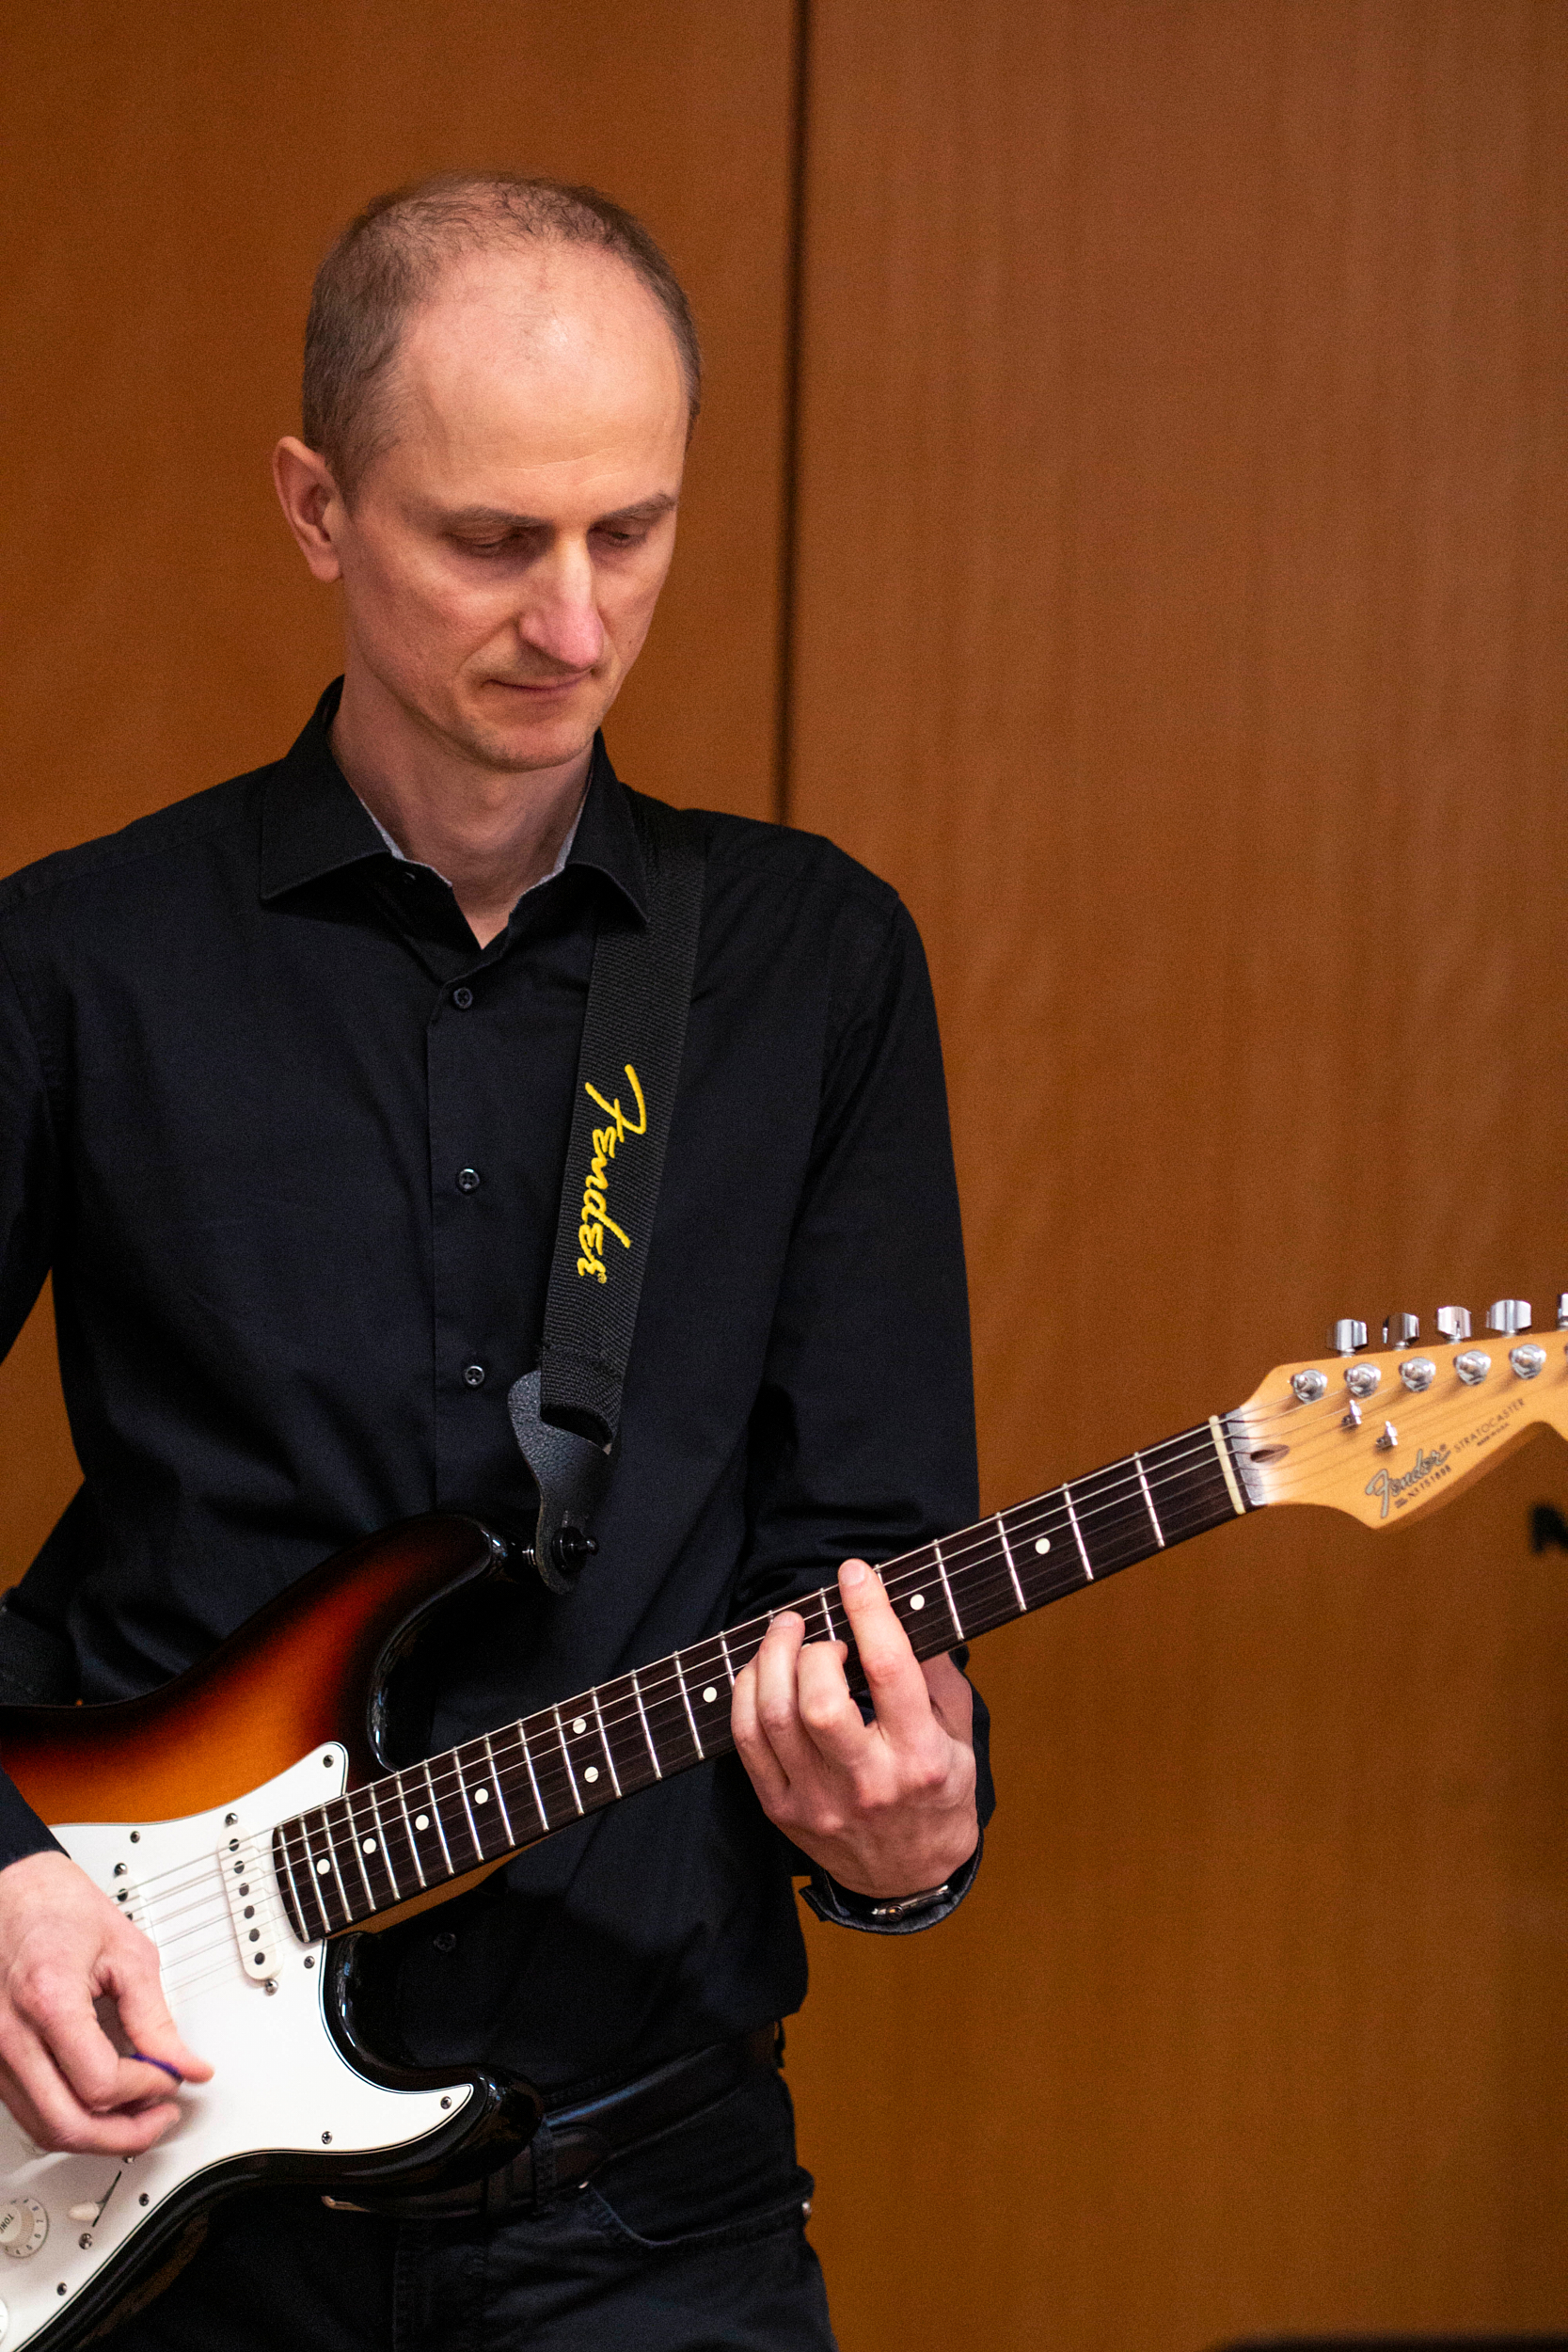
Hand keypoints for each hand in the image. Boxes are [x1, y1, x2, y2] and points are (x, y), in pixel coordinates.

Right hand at [0, 1850, 211, 2152]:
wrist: (10, 1891)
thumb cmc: (57, 1907)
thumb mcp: (125, 1951)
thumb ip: (155, 2016)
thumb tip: (184, 2064)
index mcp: (47, 2000)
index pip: (101, 2082)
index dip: (148, 2088)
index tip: (173, 2076)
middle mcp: (10, 2037)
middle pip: (66, 2125)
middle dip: (124, 2134)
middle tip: (161, 2117)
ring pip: (44, 2128)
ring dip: (97, 2133)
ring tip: (138, 2113)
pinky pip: (29, 2110)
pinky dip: (69, 2116)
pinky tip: (102, 2101)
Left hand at [732, 1558, 979, 1899]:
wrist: (910, 1876)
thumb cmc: (938, 1794)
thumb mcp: (961, 1736)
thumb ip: (938, 1675)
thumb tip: (906, 1612)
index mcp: (920, 1758)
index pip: (890, 1672)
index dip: (869, 1612)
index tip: (856, 1574)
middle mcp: (867, 1783)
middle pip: (818, 1702)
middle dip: (807, 1647)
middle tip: (814, 1627)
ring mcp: (819, 1801)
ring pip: (774, 1718)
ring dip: (770, 1660)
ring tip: (784, 1635)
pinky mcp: (783, 1810)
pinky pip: (747, 1742)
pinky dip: (746, 1694)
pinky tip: (762, 1673)